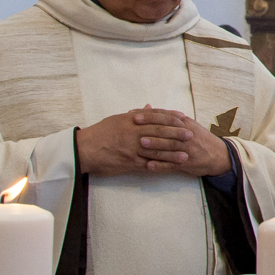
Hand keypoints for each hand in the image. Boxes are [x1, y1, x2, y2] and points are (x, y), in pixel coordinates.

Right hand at [77, 109, 193, 175]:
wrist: (84, 149)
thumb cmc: (100, 133)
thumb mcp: (117, 119)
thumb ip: (134, 115)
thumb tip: (148, 107)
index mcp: (131, 120)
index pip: (155, 116)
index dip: (170, 117)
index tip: (183, 118)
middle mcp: (133, 132)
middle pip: (159, 132)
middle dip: (176, 134)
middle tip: (190, 135)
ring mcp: (132, 148)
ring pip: (156, 150)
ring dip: (172, 153)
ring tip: (186, 155)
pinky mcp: (129, 162)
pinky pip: (147, 164)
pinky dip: (160, 166)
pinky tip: (170, 168)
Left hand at [127, 108, 233, 177]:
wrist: (218, 154)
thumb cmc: (198, 138)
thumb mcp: (186, 124)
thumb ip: (167, 117)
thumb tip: (147, 107)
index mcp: (184, 123)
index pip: (164, 116)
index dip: (149, 115)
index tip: (133, 114)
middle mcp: (186, 134)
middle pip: (166, 129)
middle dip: (149, 127)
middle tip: (133, 126)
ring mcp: (187, 149)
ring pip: (169, 146)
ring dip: (154, 145)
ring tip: (140, 144)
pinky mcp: (187, 162)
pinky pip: (172, 164)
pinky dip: (160, 165)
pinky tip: (149, 166)